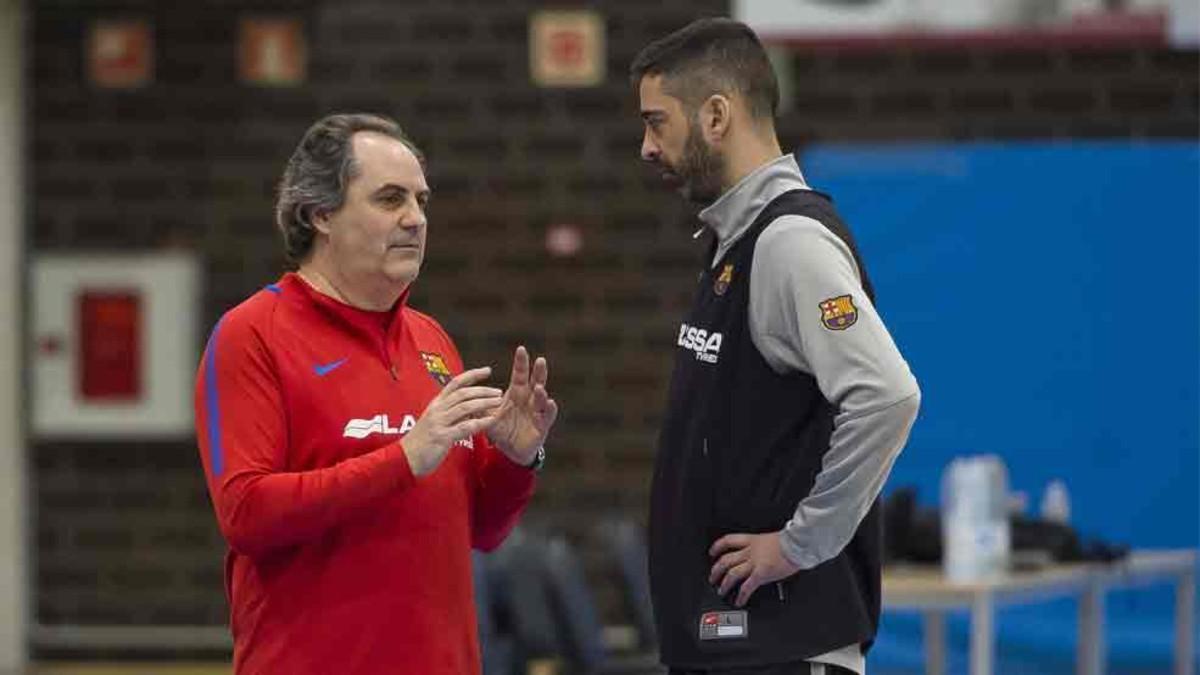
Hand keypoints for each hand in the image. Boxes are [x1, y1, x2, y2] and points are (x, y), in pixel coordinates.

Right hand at [404, 367, 502, 476]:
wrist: (404, 458)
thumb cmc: (422, 442)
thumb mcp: (435, 421)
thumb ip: (451, 413)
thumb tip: (471, 407)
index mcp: (437, 404)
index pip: (455, 383)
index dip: (472, 375)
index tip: (487, 370)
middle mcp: (437, 409)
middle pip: (463, 393)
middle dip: (483, 390)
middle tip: (499, 391)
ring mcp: (439, 422)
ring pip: (465, 407)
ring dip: (484, 403)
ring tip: (499, 402)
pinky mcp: (442, 437)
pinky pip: (464, 427)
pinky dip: (480, 423)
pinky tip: (491, 421)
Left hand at [486, 346, 558, 465]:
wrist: (511, 450)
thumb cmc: (502, 429)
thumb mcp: (488, 416)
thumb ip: (478, 405)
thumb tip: (461, 393)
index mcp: (517, 394)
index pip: (520, 375)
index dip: (521, 363)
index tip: (521, 349)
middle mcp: (529, 400)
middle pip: (536, 382)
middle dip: (539, 371)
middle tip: (540, 360)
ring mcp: (537, 412)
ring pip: (542, 399)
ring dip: (541, 393)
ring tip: (538, 387)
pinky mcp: (542, 426)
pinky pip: (548, 416)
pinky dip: (549, 409)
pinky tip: (550, 403)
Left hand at [708, 531, 800, 606]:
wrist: (798, 544)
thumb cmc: (791, 541)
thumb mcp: (773, 539)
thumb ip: (764, 546)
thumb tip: (764, 552)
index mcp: (753, 540)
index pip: (728, 540)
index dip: (718, 547)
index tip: (713, 552)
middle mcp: (750, 551)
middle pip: (726, 560)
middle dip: (716, 570)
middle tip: (713, 577)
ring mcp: (754, 563)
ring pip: (732, 574)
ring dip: (724, 584)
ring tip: (721, 591)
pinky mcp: (761, 574)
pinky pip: (747, 587)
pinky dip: (741, 596)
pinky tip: (739, 601)